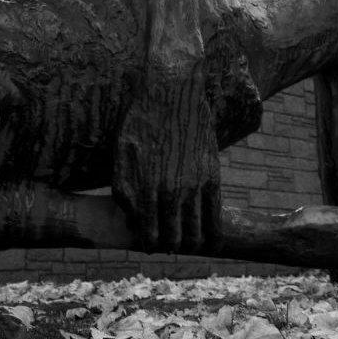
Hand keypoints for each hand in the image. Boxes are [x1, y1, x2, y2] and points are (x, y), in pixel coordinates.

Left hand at [112, 66, 220, 252]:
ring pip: (196, 233)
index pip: (148, 234)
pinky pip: (216, 216)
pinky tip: (212, 243)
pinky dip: (214, 235)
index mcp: (145, 188)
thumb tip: (132, 220)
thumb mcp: (122, 155)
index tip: (150, 245)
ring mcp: (194, 186)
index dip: (149, 245)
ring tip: (188, 246)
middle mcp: (170, 192)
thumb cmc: (141, 121)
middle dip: (169, 247)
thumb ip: (124, 191)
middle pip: (173, 239)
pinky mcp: (213, 176)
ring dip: (191, 245)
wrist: (172, 91)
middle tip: (168, 245)